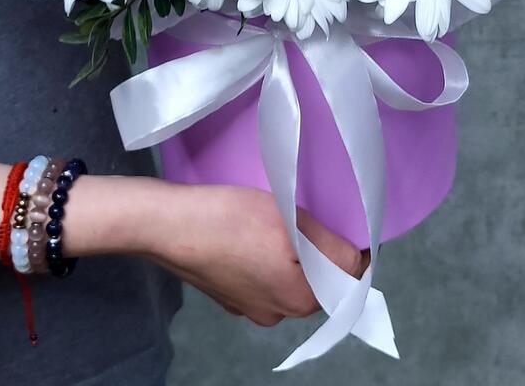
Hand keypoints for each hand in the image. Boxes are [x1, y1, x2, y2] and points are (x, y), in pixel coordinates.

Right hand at [140, 183, 368, 326]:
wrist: (168, 224)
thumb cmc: (229, 220)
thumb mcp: (290, 222)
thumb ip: (330, 246)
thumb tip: (357, 260)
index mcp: (299, 301)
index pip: (348, 276)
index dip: (352, 245)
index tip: (342, 218)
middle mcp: (278, 313)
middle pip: (319, 278)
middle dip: (320, 248)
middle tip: (309, 212)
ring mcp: (249, 306)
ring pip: (290, 275)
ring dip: (293, 251)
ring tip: (278, 218)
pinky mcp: (228, 293)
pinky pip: (262, 274)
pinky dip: (266, 255)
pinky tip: (251, 230)